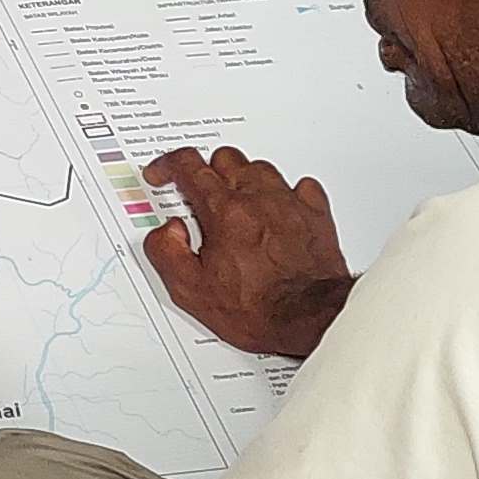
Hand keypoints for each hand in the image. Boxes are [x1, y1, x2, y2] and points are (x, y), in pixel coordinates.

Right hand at [139, 146, 352, 358]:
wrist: (310, 319)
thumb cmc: (259, 308)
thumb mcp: (191, 290)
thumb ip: (166, 252)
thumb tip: (167, 230)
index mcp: (224, 212)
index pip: (188, 166)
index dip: (168, 165)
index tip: (162, 175)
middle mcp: (257, 199)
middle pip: (226, 158)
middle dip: (206, 171)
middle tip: (201, 194)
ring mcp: (289, 204)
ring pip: (261, 168)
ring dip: (243, 179)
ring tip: (238, 202)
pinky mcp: (316, 215)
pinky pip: (301, 186)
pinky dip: (287, 192)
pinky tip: (280, 207)